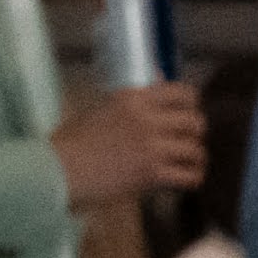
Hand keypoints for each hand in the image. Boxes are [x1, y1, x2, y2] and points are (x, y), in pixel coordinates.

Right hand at [52, 81, 203, 206]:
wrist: (60, 168)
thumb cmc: (75, 140)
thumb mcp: (104, 107)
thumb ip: (135, 97)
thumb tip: (160, 76)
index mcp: (134, 98)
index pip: (182, 92)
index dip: (192, 106)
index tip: (187, 116)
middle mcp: (147, 118)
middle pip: (195, 122)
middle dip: (195, 135)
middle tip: (187, 144)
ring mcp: (152, 145)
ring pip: (196, 150)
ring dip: (196, 160)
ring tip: (188, 165)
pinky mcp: (152, 172)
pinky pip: (190, 175)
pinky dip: (192, 179)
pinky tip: (184, 180)